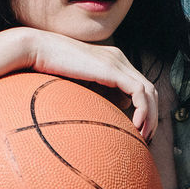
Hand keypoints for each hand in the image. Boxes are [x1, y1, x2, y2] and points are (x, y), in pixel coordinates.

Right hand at [21, 29, 158, 139]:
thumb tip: (105, 117)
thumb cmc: (48, 70)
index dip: (146, 110)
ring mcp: (117, 62)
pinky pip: (138, 91)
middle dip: (153, 116)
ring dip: (150, 116)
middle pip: (150, 90)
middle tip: (146, 138)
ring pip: (149, 91)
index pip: (141, 87)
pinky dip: (142, 110)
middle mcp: (119, 60)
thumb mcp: (78, 87)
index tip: (139, 132)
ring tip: (143, 137)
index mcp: (113, 63)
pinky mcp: (112, 69)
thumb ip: (94, 97)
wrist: (36, 50)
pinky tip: (136, 126)